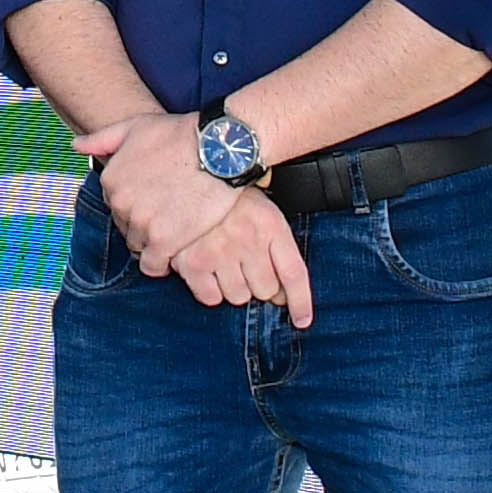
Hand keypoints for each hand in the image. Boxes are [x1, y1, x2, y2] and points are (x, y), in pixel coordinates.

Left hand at [76, 112, 241, 273]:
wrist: (220, 149)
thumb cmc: (181, 134)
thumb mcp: (137, 126)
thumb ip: (103, 138)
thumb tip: (76, 145)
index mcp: (111, 178)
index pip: (117, 206)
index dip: (137, 205)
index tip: (156, 201)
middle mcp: (121, 202)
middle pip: (127, 227)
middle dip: (145, 224)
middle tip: (170, 214)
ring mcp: (142, 223)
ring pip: (140, 247)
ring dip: (156, 243)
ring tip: (178, 229)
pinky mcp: (164, 241)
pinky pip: (154, 265)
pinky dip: (164, 262)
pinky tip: (179, 247)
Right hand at [160, 188, 313, 325]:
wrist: (189, 172)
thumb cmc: (226, 193)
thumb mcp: (261, 205)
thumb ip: (275, 244)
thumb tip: (283, 292)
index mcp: (270, 225)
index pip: (294, 273)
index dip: (301, 302)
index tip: (301, 320)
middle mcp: (249, 241)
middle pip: (266, 290)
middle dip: (260, 285)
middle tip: (247, 267)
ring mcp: (220, 252)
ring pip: (238, 296)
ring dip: (234, 287)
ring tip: (224, 264)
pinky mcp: (193, 262)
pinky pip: (210, 297)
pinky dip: (209, 290)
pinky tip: (206, 271)